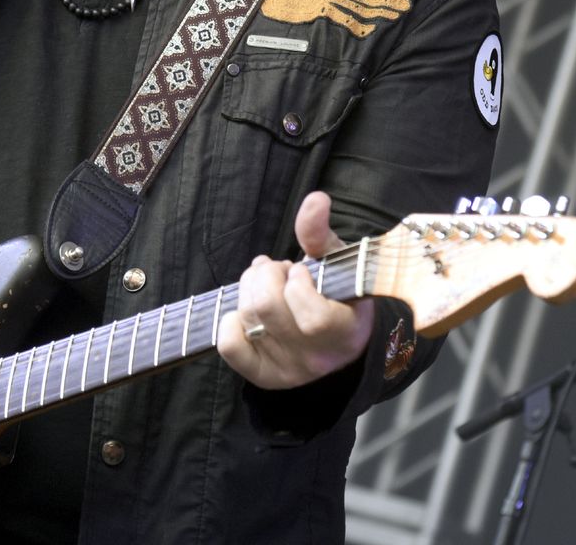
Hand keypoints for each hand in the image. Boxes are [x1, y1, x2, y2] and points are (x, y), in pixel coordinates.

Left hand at [218, 192, 374, 388]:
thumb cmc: (339, 294)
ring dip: (250, 287)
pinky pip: (231, 346)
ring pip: (249, 318)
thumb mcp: (338, 262)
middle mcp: (317, 357)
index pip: (314, 316)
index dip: (299, 282)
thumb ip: (322, 233)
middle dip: (266, 274)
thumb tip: (315, 199)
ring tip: (266, 281)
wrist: (339, 340)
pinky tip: (246, 309)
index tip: (302, 270)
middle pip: (268, 308)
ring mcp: (289, 370)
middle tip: (277, 270)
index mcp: (345, 332)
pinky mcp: (264, 375)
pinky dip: (230, 320)